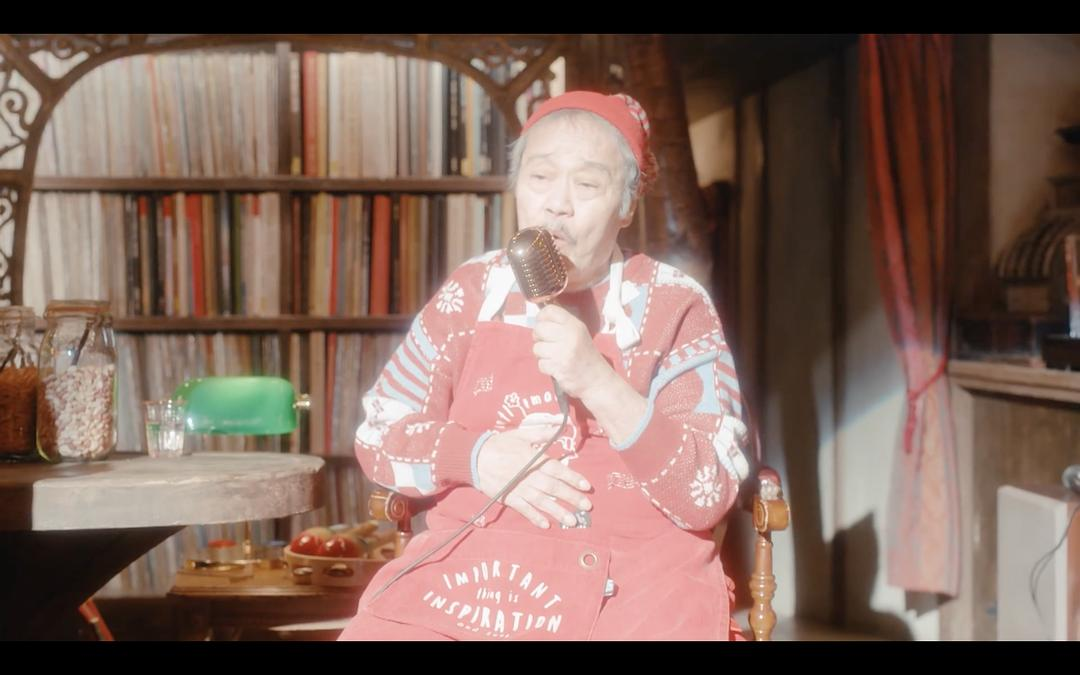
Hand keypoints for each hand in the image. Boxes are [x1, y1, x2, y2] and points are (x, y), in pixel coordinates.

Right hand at [474, 425, 592, 528]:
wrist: (475, 457)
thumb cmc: (500, 444)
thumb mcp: (522, 434)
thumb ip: (543, 433)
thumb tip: (563, 426)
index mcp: (535, 460)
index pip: (559, 470)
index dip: (574, 478)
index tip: (587, 486)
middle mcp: (531, 477)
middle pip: (555, 488)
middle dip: (572, 498)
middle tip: (586, 506)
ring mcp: (520, 489)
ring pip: (543, 502)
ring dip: (558, 512)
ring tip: (572, 521)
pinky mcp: (509, 498)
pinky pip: (524, 510)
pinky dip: (535, 517)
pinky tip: (546, 525)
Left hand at [532, 304, 612, 399]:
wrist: (596, 379)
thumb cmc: (585, 355)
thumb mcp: (579, 334)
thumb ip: (562, 325)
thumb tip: (539, 320)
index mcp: (575, 325)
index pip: (550, 311)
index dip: (542, 317)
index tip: (543, 324)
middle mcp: (569, 336)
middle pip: (539, 328)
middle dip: (539, 337)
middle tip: (547, 343)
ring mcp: (564, 352)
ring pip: (537, 348)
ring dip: (542, 354)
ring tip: (554, 357)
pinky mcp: (558, 368)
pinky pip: (541, 364)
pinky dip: (546, 367)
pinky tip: (556, 367)